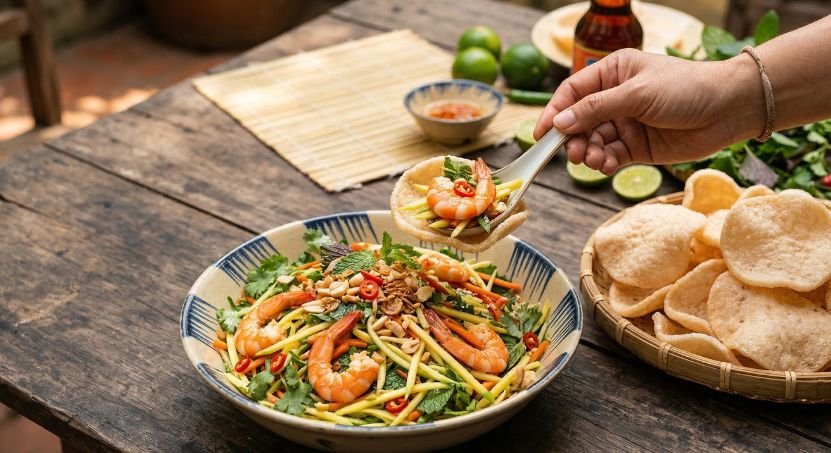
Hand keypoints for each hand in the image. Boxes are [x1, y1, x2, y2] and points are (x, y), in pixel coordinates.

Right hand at [534, 49, 764, 173]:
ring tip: (594, 160)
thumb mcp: (636, 94)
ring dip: (588, 153)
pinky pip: (609, 156)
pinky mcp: (637, 146)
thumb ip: (596, 109)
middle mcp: (615, 98)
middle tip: (574, 153)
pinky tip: (606, 165)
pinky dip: (604, 163)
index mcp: (612, 73)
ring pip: (592, 141)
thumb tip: (560, 123)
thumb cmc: (687, 88)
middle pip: (578, 121)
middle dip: (572, 139)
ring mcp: (625, 123)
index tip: (540, 135)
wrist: (730, 109)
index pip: (572, 93)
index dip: (554, 113)